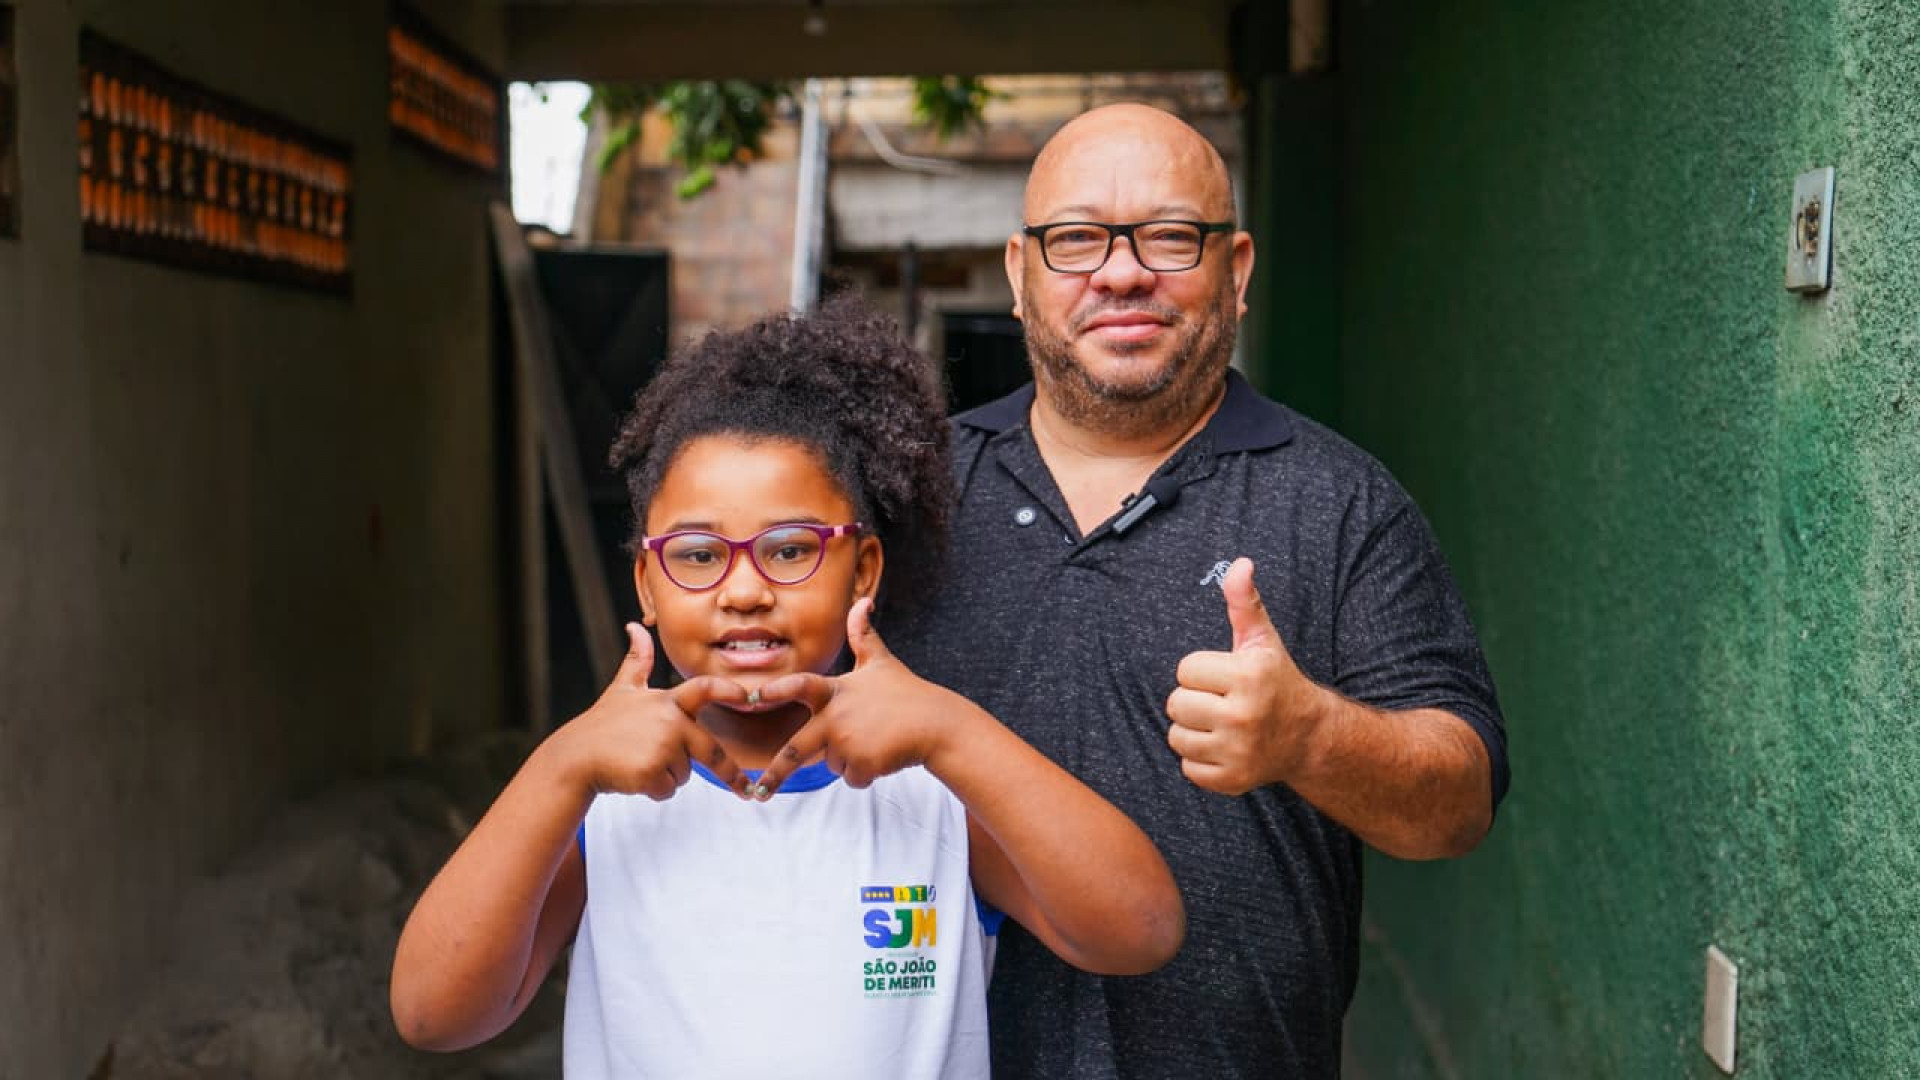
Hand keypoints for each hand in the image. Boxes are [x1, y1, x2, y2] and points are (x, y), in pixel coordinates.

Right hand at [557, 623, 751, 799]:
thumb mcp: (622, 689)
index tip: (752, 696)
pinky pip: (669, 790)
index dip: (731, 690)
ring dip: (667, 775)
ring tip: (639, 762)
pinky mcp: (653, 772)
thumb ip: (637, 660)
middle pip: (712, 751)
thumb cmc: (602, 724)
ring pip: (684, 773)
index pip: (706, 689)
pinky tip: (634, 777)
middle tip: (747, 791)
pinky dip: (656, 790)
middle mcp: (671, 722)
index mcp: (668, 701)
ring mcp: (663, 747)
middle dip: (731, 774)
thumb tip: (634, 626)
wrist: (575, 757)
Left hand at [750, 599, 951, 795]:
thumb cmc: (908, 692)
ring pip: (833, 763)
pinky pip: (851, 778)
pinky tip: (884, 756)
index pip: (798, 687)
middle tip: (759, 791)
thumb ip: (863, 635)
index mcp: (834, 692)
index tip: (749, 698)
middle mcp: (835, 717)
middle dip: (775, 774)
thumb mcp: (882, 661)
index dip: (774, 690)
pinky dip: (865, 774)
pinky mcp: (861, 764)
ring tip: (877, 741)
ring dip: (850, 759)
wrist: (936, 725)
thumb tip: (863, 601)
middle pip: (796, 750)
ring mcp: (846, 742)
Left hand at [1166, 558, 1331, 795]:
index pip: (1185, 670)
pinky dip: (1200, 760)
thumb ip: (1244, 602)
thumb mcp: (1262, 641)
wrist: (1309, 737)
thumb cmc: (1276, 681)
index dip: (1202, 672)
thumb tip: (1240, 563)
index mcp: (1248, 677)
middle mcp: (1244, 716)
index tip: (1226, 677)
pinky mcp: (1232, 780)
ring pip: (1176, 736)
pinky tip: (1224, 748)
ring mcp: (1238, 751)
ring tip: (1222, 725)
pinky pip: (1187, 768)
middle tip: (1223, 702)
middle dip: (1194, 700)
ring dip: (1193, 731)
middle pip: (1175, 704)